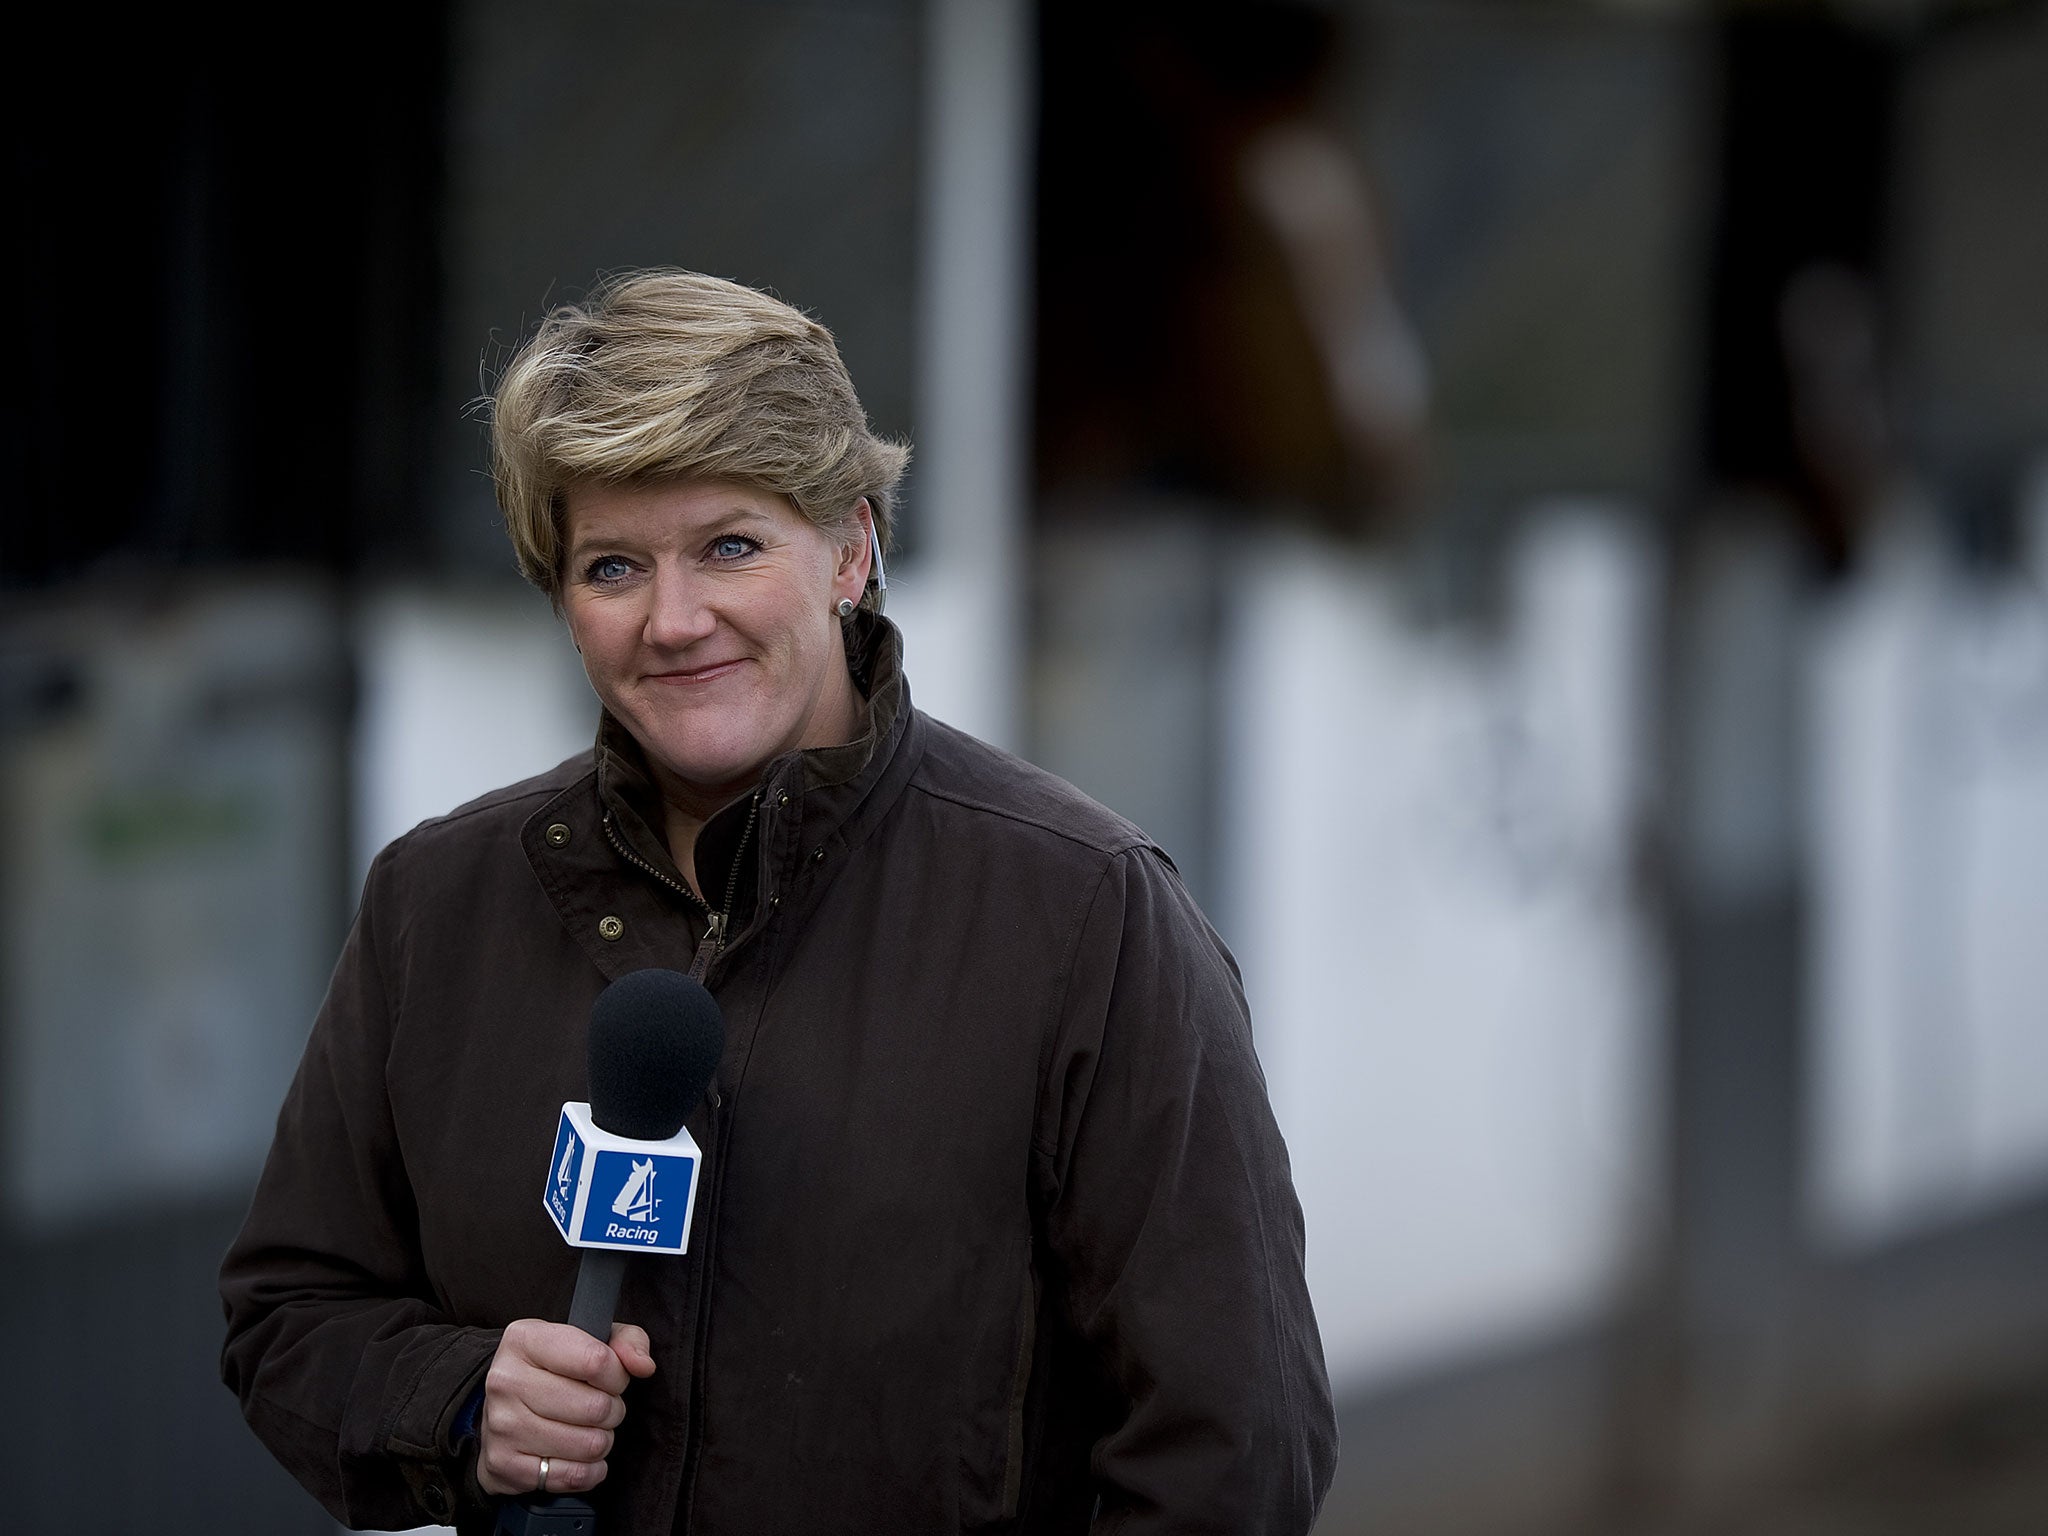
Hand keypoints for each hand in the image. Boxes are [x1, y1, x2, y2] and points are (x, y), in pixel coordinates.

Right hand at [476, 1319, 656, 1497]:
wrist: (499, 1407)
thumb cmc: (554, 1369)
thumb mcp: (589, 1339)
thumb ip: (627, 1341)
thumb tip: (643, 1365)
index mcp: (525, 1340)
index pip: (596, 1361)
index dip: (618, 1375)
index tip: (613, 1379)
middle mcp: (506, 1381)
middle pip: (595, 1407)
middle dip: (612, 1410)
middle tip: (602, 1407)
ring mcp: (502, 1425)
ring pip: (589, 1445)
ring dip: (602, 1440)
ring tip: (590, 1429)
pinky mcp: (504, 1465)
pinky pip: (573, 1476)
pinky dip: (589, 1470)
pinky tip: (580, 1456)